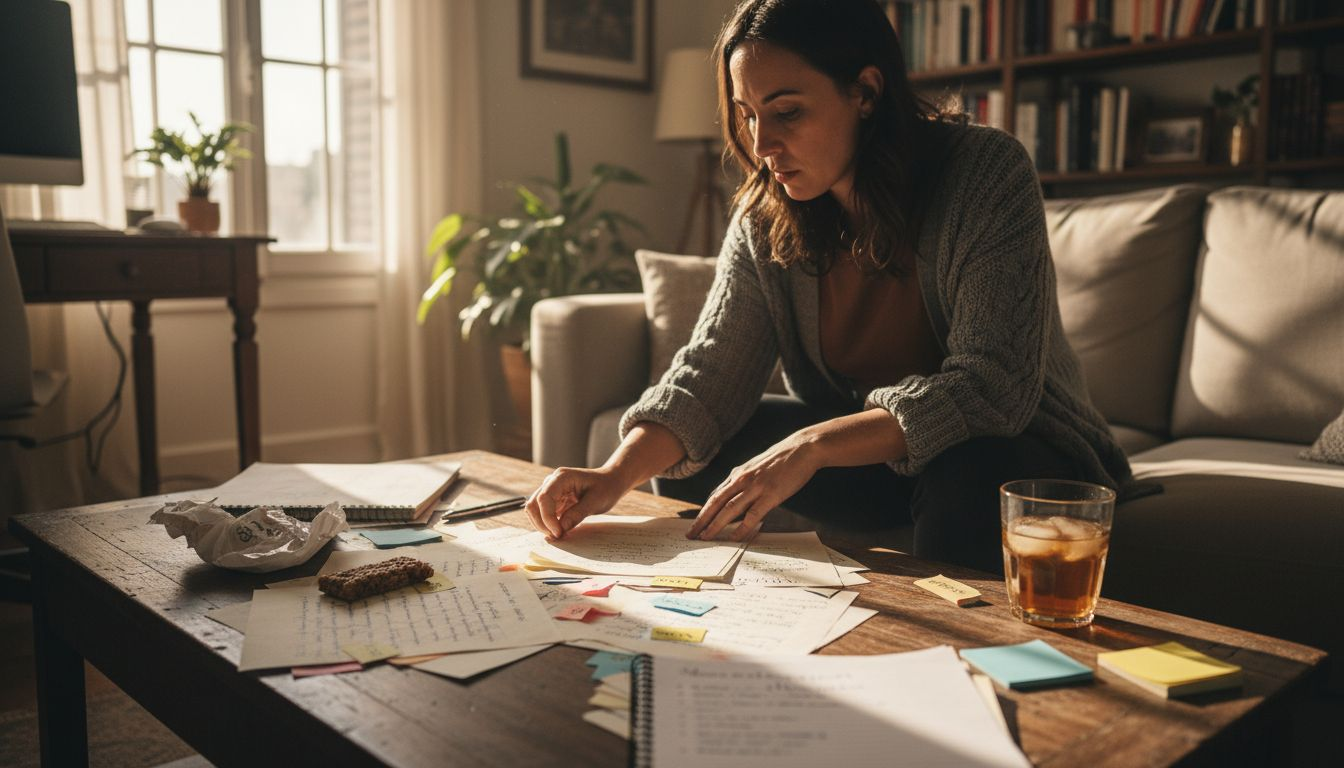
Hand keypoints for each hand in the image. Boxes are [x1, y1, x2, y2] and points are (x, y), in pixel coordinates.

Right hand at [525, 466, 627, 538]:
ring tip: (560, 535)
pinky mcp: (554, 500)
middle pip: (533, 505)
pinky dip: (549, 525)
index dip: (547, 518)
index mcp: (562, 477)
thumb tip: (560, 531)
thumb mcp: (595, 502)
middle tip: (558, 537)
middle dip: (542, 524)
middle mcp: (552, 482)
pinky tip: (561, 531)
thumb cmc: (606, 487)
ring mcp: (551, 491)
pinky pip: (544, 514)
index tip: (558, 533)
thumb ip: (577, 514)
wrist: (611, 481)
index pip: (544, 498)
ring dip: (543, 525)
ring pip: (535, 511)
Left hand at [687, 433, 819, 542]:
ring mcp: (756, 487)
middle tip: (691, 535)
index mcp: (738, 474)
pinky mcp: (770, 494)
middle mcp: (742, 479)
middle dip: (702, 521)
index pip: (715, 496)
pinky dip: (742, 528)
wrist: (802, 449)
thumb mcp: (757, 468)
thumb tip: (738, 497)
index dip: (704, 511)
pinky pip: (752, 515)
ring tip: (705, 538)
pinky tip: (734, 538)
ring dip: (715, 525)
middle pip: (716, 503)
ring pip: (729, 509)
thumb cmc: (782, 459)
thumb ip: (746, 482)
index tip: (695, 524)